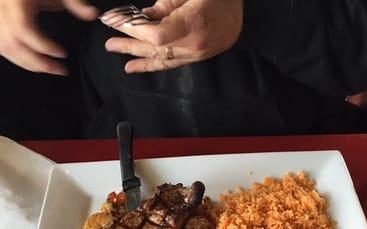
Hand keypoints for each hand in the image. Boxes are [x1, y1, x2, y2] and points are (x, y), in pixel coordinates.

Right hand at [0, 0, 97, 74]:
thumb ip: (74, 2)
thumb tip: (93, 14)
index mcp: (15, 2)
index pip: (23, 28)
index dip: (43, 45)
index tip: (63, 53)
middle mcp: (1, 11)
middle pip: (12, 44)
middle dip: (38, 62)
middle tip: (61, 70)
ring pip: (5, 48)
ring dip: (28, 63)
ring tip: (50, 69)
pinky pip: (1, 47)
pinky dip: (17, 57)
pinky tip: (33, 62)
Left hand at [104, 0, 242, 72]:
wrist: (241, 9)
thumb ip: (165, 6)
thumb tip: (142, 18)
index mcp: (194, 24)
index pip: (156, 35)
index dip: (134, 30)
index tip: (116, 20)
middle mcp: (195, 44)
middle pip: (156, 48)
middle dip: (130, 44)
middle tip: (109, 42)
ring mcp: (198, 53)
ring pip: (162, 58)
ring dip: (138, 57)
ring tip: (119, 56)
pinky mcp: (199, 56)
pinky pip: (173, 63)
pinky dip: (154, 65)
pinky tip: (137, 67)